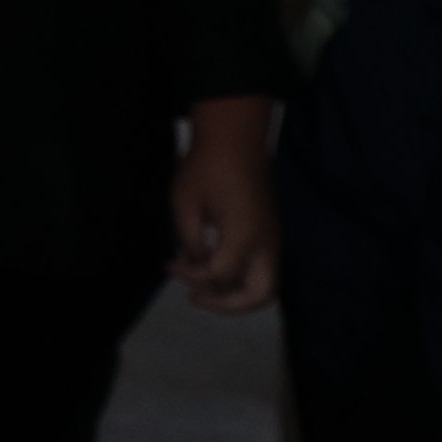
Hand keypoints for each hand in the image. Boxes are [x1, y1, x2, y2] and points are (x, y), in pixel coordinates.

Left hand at [168, 97, 277, 313]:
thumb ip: (191, 243)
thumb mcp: (186, 205)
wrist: (234, 135)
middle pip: (261, 295)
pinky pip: (260, 267)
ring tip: (201, 288)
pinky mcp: (269, 231)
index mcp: (245, 236)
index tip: (170, 264)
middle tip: (196, 298)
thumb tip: (196, 266)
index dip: (191, 276)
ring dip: (235, 293)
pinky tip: (211, 266)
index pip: (220, 274)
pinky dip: (240, 276)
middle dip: (228, 305)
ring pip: (265, 284)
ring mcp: (272, 237)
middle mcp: (266, 243)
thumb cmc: (206, 166)